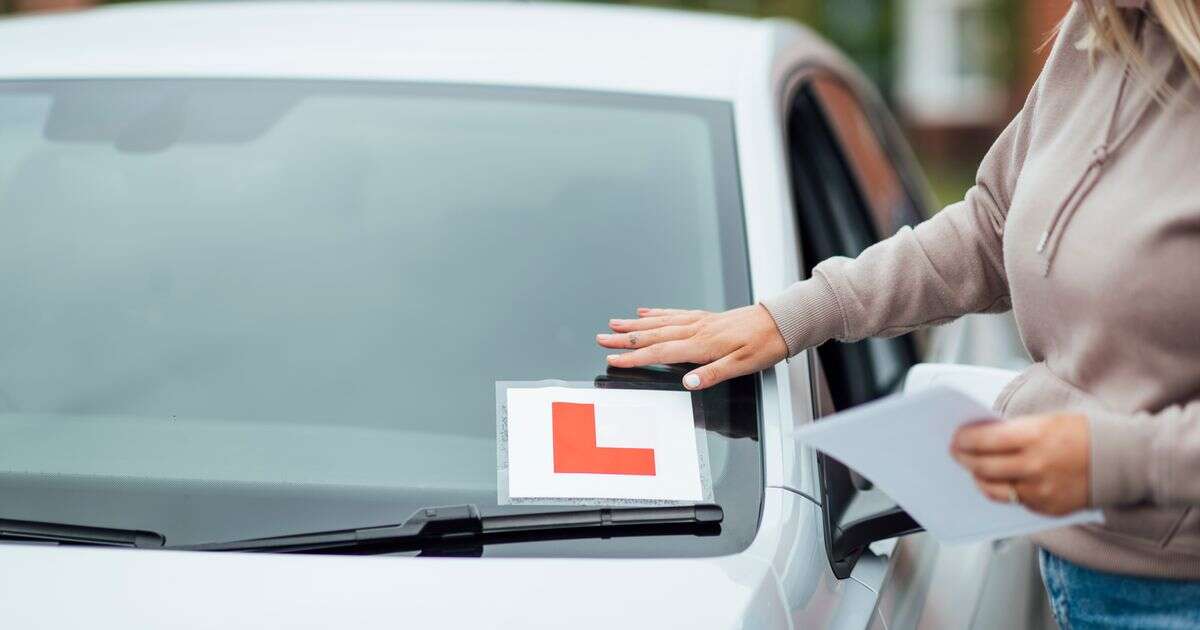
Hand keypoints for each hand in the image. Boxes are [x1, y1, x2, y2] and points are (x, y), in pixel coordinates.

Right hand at [596, 305, 787, 389]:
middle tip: (601, 338)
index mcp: (703, 344)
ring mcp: (699, 321)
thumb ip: (713, 374)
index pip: (661, 353)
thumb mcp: (743, 366)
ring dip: (634, 324)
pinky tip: (645, 312)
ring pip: (659, 322)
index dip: (635, 357)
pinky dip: (656, 313)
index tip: (613, 359)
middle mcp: (697, 329)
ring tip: (614, 323)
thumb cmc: (765, 344)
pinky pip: (674, 313)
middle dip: (624, 338)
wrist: (781, 322)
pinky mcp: (705, 316)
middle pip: (653, 335)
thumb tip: (688, 382)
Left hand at [951, 412, 1090, 515]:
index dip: (964, 440)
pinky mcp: (1046, 508)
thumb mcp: (1048, 420)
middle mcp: (1034, 466)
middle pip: (983, 467)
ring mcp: (1040, 491)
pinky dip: (1003, 490)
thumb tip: (983, 435)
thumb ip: (1015, 430)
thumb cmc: (1086, 435)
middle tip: (957, 453)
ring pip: (993, 489)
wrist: (1124, 461)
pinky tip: (1000, 481)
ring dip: (978, 478)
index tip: (957, 437)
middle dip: (964, 459)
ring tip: (974, 469)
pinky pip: (1014, 501)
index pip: (984, 441)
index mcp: (1034, 437)